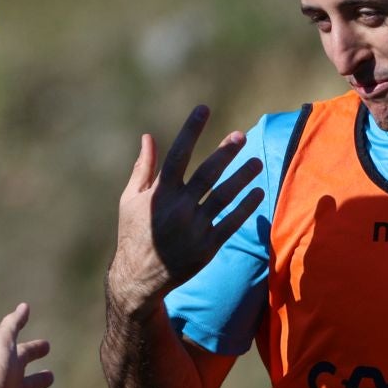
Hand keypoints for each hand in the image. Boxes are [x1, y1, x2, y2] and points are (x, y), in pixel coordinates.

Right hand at [106, 106, 263, 315]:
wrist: (139, 278)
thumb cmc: (134, 234)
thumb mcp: (130, 200)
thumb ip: (142, 169)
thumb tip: (149, 137)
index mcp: (158, 194)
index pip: (177, 154)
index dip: (191, 130)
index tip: (204, 109)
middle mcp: (178, 208)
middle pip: (207, 174)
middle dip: (225, 153)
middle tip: (240, 136)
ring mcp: (194, 228)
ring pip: (224, 197)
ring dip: (242, 178)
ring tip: (257, 163)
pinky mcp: (208, 246)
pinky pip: (232, 222)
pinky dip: (246, 207)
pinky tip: (257, 192)